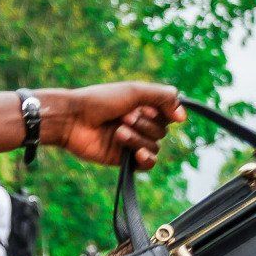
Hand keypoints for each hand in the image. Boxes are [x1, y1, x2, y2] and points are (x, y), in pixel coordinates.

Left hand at [48, 83, 183, 170]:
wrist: (72, 119)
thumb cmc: (99, 101)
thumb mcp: (135, 91)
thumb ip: (163, 97)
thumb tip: (183, 117)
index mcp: (143, 107)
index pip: (168, 114)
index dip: (160, 112)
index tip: (144, 107)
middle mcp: (139, 124)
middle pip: (162, 131)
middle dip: (144, 124)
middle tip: (122, 117)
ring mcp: (131, 142)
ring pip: (154, 146)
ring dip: (137, 138)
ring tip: (118, 131)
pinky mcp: (122, 159)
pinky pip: (147, 164)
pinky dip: (147, 159)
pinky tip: (138, 154)